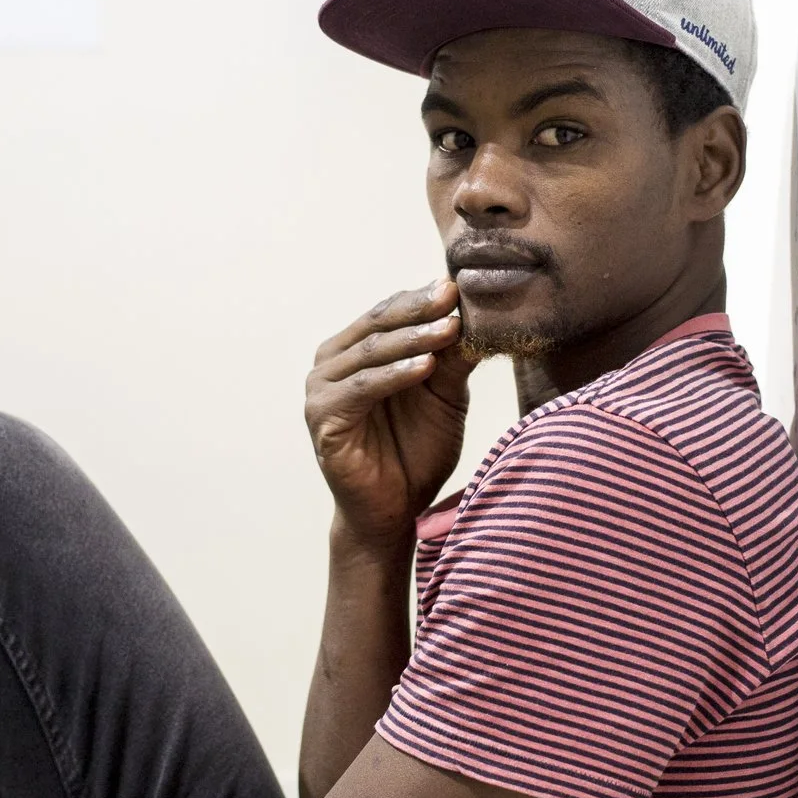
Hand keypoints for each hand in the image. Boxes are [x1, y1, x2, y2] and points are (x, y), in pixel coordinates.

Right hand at [305, 281, 471, 547]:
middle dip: (419, 309)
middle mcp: (332, 362)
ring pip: (371, 352)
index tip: (460, 285)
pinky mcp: (322, 418)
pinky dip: (395, 374)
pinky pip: (363, 388)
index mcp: (356, 349)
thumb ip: (452, 358)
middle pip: (378, 324)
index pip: (390, 311)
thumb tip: (476, 314)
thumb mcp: (444, 397)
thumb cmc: (417, 453)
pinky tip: (426, 366)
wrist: (396, 512)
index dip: (424, 298)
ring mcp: (321, 389)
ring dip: (412, 338)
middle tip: (453, 296)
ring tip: (449, 329)